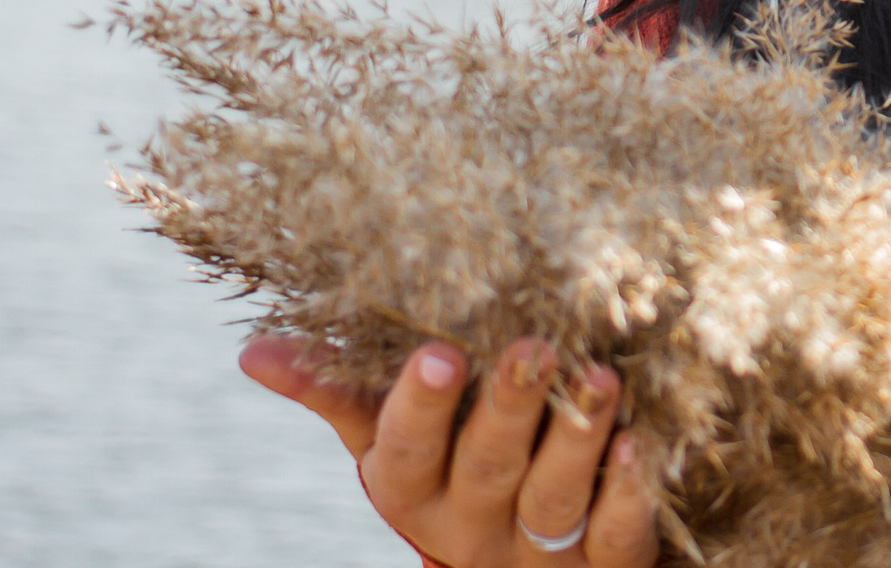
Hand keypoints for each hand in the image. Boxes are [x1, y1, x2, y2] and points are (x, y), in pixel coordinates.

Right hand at [240, 334, 662, 567]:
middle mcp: (471, 525)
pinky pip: (615, 533)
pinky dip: (627, 491)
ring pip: (554, 498)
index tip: (439, 351)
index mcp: (414, 491)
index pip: (405, 453)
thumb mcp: (393, 444)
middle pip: (487, 467)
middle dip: (507, 407)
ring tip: (598, 377)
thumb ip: (338, 394)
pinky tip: (637, 443)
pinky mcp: (604, 564)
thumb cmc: (452, 472)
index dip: (420, 407)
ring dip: (576, 437)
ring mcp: (537, 551)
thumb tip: (253, 352)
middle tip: (534, 344)